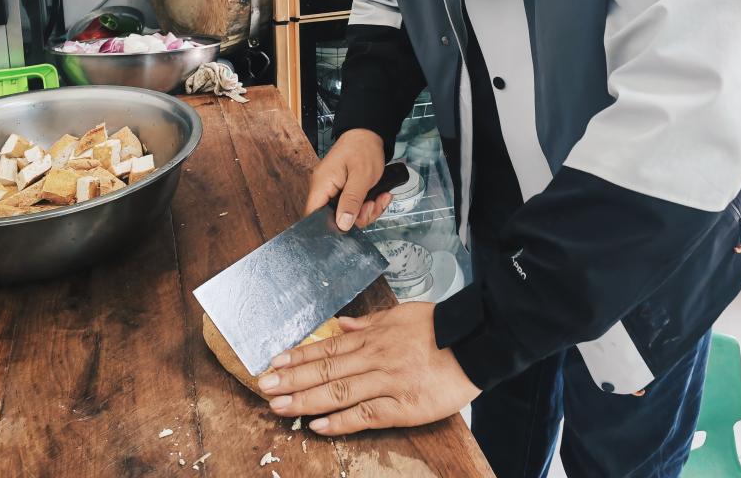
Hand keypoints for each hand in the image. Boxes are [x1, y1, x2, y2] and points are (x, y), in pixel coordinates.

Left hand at [257, 302, 481, 434]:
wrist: (476, 343)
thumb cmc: (440, 327)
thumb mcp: (401, 314)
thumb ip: (370, 322)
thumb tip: (342, 323)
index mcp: (374, 335)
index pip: (328, 346)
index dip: (299, 355)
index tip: (274, 361)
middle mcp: (374, 357)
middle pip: (326, 368)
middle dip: (292, 378)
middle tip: (263, 385)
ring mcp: (387, 382)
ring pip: (338, 391)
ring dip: (305, 399)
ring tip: (278, 405)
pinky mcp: (403, 407)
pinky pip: (365, 415)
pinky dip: (340, 421)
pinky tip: (317, 425)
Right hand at [305, 128, 391, 230]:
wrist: (369, 133)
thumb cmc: (363, 149)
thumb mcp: (362, 177)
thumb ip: (352, 201)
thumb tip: (342, 225)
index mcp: (321, 185)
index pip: (313, 217)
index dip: (329, 227)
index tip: (351, 226)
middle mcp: (323, 189)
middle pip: (334, 219)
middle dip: (358, 218)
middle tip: (372, 206)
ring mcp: (333, 190)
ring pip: (347, 215)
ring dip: (367, 210)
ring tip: (380, 198)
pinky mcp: (343, 191)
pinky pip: (353, 206)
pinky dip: (368, 204)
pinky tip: (380, 195)